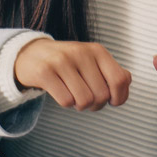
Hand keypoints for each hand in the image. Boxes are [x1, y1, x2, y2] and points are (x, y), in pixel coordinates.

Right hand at [13, 38, 130, 110]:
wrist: (30, 54)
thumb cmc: (66, 63)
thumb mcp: (91, 60)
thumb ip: (112, 71)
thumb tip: (126, 81)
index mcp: (97, 50)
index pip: (120, 80)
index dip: (119, 97)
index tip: (111, 101)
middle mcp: (81, 52)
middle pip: (102, 95)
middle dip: (96, 104)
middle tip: (86, 98)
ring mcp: (62, 61)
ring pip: (84, 100)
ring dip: (80, 105)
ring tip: (73, 95)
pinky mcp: (45, 72)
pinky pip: (66, 101)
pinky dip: (65, 103)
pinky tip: (60, 92)